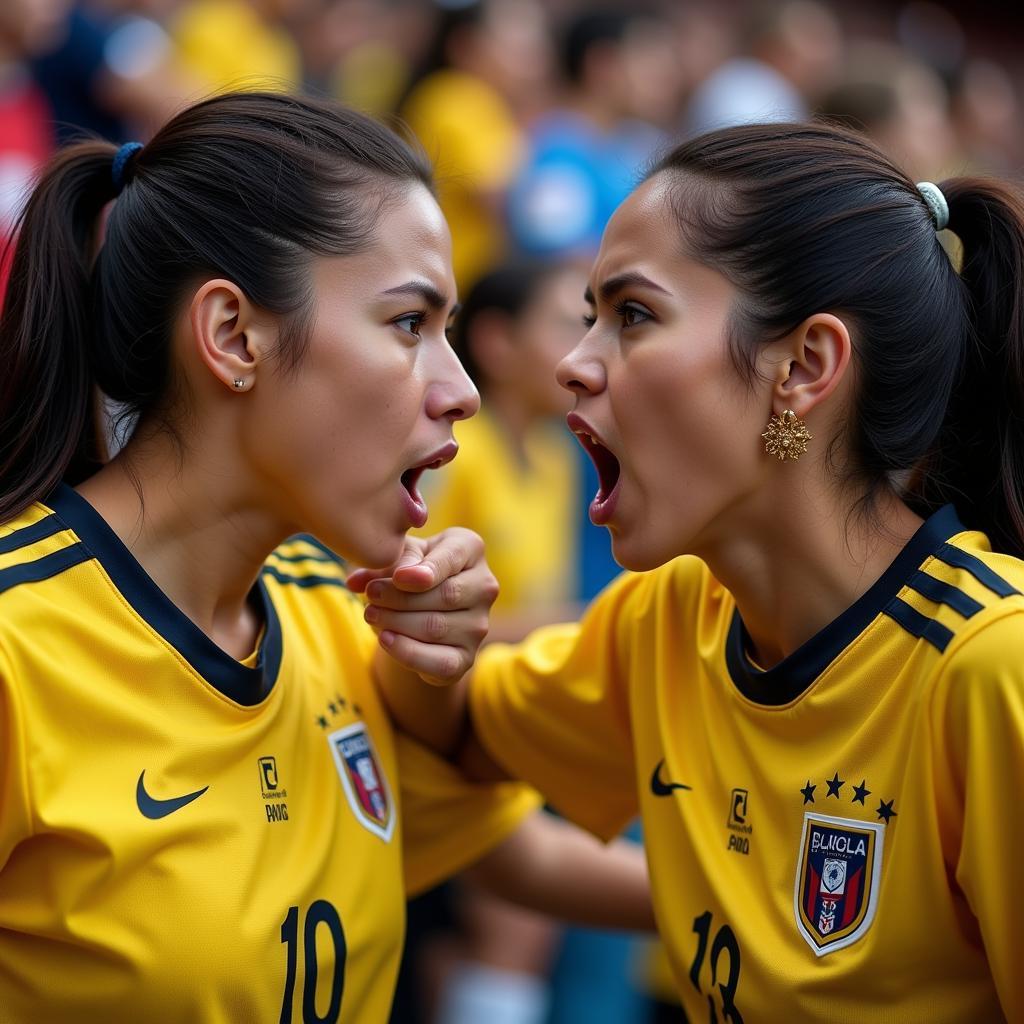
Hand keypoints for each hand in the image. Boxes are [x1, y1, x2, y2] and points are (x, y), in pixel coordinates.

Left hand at [347, 528, 498, 685]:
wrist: (418, 611)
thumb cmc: (409, 572)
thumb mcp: (397, 559)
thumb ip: (381, 566)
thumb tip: (358, 583)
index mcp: (470, 549)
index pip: (453, 558)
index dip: (427, 571)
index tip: (398, 578)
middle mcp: (485, 586)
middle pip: (446, 595)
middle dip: (402, 598)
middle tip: (370, 596)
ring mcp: (478, 625)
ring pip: (437, 627)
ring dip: (397, 622)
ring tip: (370, 614)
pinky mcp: (466, 658)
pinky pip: (439, 661)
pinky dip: (408, 651)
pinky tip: (385, 639)